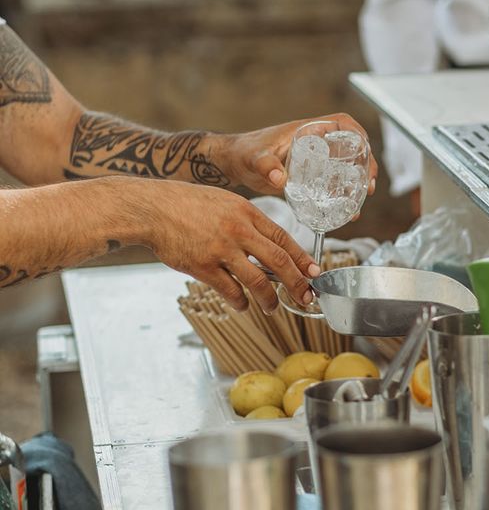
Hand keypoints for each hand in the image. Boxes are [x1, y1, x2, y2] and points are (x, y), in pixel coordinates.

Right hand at [143, 181, 319, 313]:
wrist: (153, 208)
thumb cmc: (187, 204)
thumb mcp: (224, 201)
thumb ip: (246, 220)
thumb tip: (268, 244)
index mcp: (246, 212)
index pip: (283, 238)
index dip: (302, 258)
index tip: (314, 273)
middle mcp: (238, 230)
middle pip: (278, 261)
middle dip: (297, 283)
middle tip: (306, 297)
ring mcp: (221, 249)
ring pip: (257, 281)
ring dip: (269, 299)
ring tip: (273, 307)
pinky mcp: (203, 266)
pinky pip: (230, 291)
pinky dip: (240, 302)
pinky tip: (243, 305)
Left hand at [215, 113, 378, 196]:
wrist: (234, 164)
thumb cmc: (244, 152)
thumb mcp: (254, 158)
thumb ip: (265, 166)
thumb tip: (278, 177)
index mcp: (307, 130)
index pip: (342, 123)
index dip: (358, 134)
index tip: (365, 151)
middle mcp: (315, 143)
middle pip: (351, 148)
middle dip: (365, 165)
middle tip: (368, 186)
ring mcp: (314, 160)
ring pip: (345, 167)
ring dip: (356, 183)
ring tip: (359, 203)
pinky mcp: (309, 176)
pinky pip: (332, 182)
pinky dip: (341, 195)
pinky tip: (343, 212)